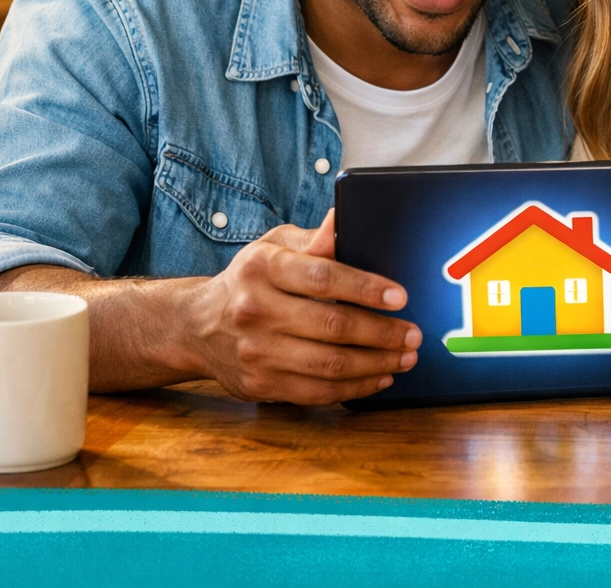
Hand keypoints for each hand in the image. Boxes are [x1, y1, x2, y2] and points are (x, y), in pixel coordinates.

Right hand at [177, 207, 421, 404]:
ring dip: (377, 364)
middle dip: (382, 333)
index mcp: (263, 268)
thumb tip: (343, 217)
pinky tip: (379, 377)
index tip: (400, 296)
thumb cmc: (250, 280)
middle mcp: (256, 310)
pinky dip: (355, 387)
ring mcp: (256, 352)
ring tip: (405, 357)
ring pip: (330, 365)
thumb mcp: (273, 247)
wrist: (197, 325)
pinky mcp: (260, 385)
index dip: (365, 288)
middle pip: (332, 326)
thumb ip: (313, 239)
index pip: (322, 277)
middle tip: (414, 334)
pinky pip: (317, 392)